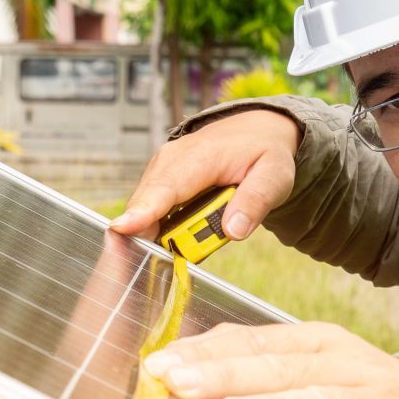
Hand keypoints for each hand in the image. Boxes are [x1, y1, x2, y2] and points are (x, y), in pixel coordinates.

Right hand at [109, 108, 301, 243]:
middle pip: (147, 202)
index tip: (123, 228)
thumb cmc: (264, 153)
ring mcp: (163, 169)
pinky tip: (159, 246)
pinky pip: (149, 207)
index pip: (168, 186)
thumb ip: (256, 201)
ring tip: (152, 260)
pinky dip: (150, 227)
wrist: (255, 132)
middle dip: (139, 233)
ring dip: (145, 234)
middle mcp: (173, 160)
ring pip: (144, 207)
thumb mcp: (275, 175)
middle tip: (137, 266)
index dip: (145, 210)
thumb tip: (234, 231)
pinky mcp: (160, 179)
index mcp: (201, 156)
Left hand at [147, 321, 398, 398]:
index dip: (206, 354)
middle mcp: (346, 367)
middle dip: (228, 376)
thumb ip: (253, 372)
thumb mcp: (310, 375)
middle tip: (180, 384)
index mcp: (316, 346)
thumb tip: (176, 369)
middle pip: (281, 370)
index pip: (255, 344)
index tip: (157, 366)